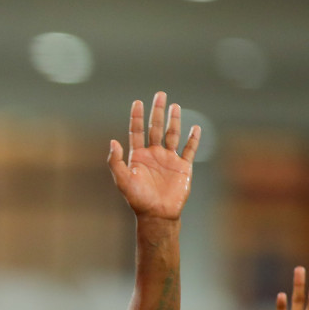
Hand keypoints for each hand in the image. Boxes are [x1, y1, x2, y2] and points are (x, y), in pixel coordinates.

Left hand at [107, 92, 199, 220]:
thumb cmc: (138, 199)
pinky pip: (189, 149)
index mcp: (138, 156)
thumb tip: (113, 141)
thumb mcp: (123, 180)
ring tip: (175, 106)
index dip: (137, 117)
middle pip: (156, 128)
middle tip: (160, 94)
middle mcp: (153, 155)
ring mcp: (169, 159)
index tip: (138, 102)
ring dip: (174, 120)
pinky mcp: (183, 167)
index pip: (137, 131)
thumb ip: (116, 162)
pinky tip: (195, 127)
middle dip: (157, 112)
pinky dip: (193, 139)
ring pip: (172, 134)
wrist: (157, 214)